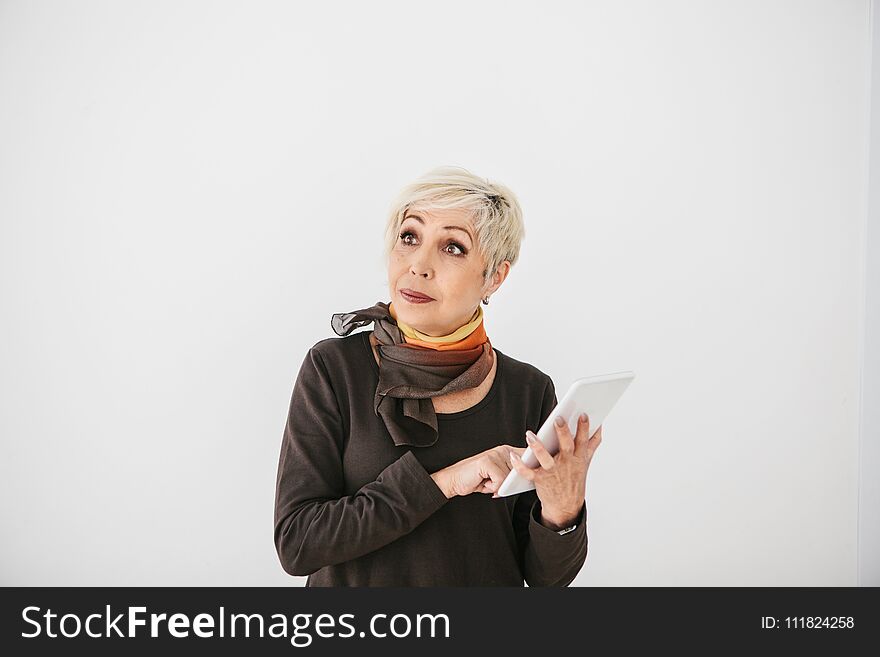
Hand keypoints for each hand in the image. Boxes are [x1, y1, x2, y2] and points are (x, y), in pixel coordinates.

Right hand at [431, 445, 526, 497]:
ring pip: (510, 479)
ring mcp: (495, 454)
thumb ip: (513, 474)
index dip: (534, 463)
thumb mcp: (499, 477)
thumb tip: (530, 478)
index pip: (527, 456)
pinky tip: (483, 483)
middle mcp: (502, 450)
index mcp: (507, 451)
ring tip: (487, 482)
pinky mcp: (487, 461)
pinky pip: (500, 482)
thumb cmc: (478, 480)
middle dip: (511, 483)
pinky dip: (492, 488)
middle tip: (496, 483)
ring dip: (498, 487)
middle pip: (521, 471)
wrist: (454, 480)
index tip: (543, 464)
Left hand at [509, 413, 601, 528]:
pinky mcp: (540, 479)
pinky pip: (528, 472)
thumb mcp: (585, 461)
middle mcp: (566, 463)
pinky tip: (513, 455)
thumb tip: (599, 425)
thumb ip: (592, 442)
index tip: (583, 415)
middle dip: (563, 433)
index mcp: (578, 457)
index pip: (582, 440)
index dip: (584, 428)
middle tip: (558, 419)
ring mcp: (552, 471)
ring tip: (530, 435)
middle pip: (566, 446)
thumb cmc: (574, 478)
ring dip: (537, 447)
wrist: (566, 505)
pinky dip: (519, 465)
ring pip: (545, 458)